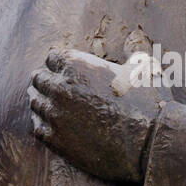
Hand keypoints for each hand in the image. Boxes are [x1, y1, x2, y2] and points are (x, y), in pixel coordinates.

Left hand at [28, 48, 163, 182]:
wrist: (150, 143)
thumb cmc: (149, 103)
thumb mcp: (144, 67)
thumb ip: (133, 51)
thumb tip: (134, 41)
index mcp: (76, 65)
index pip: (53, 57)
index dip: (59, 61)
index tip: (62, 66)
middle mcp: (60, 88)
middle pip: (39, 78)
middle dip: (46, 79)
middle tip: (49, 83)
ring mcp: (55, 116)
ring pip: (35, 102)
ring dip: (41, 100)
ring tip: (47, 101)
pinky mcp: (56, 141)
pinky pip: (37, 127)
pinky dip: (41, 122)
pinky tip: (47, 123)